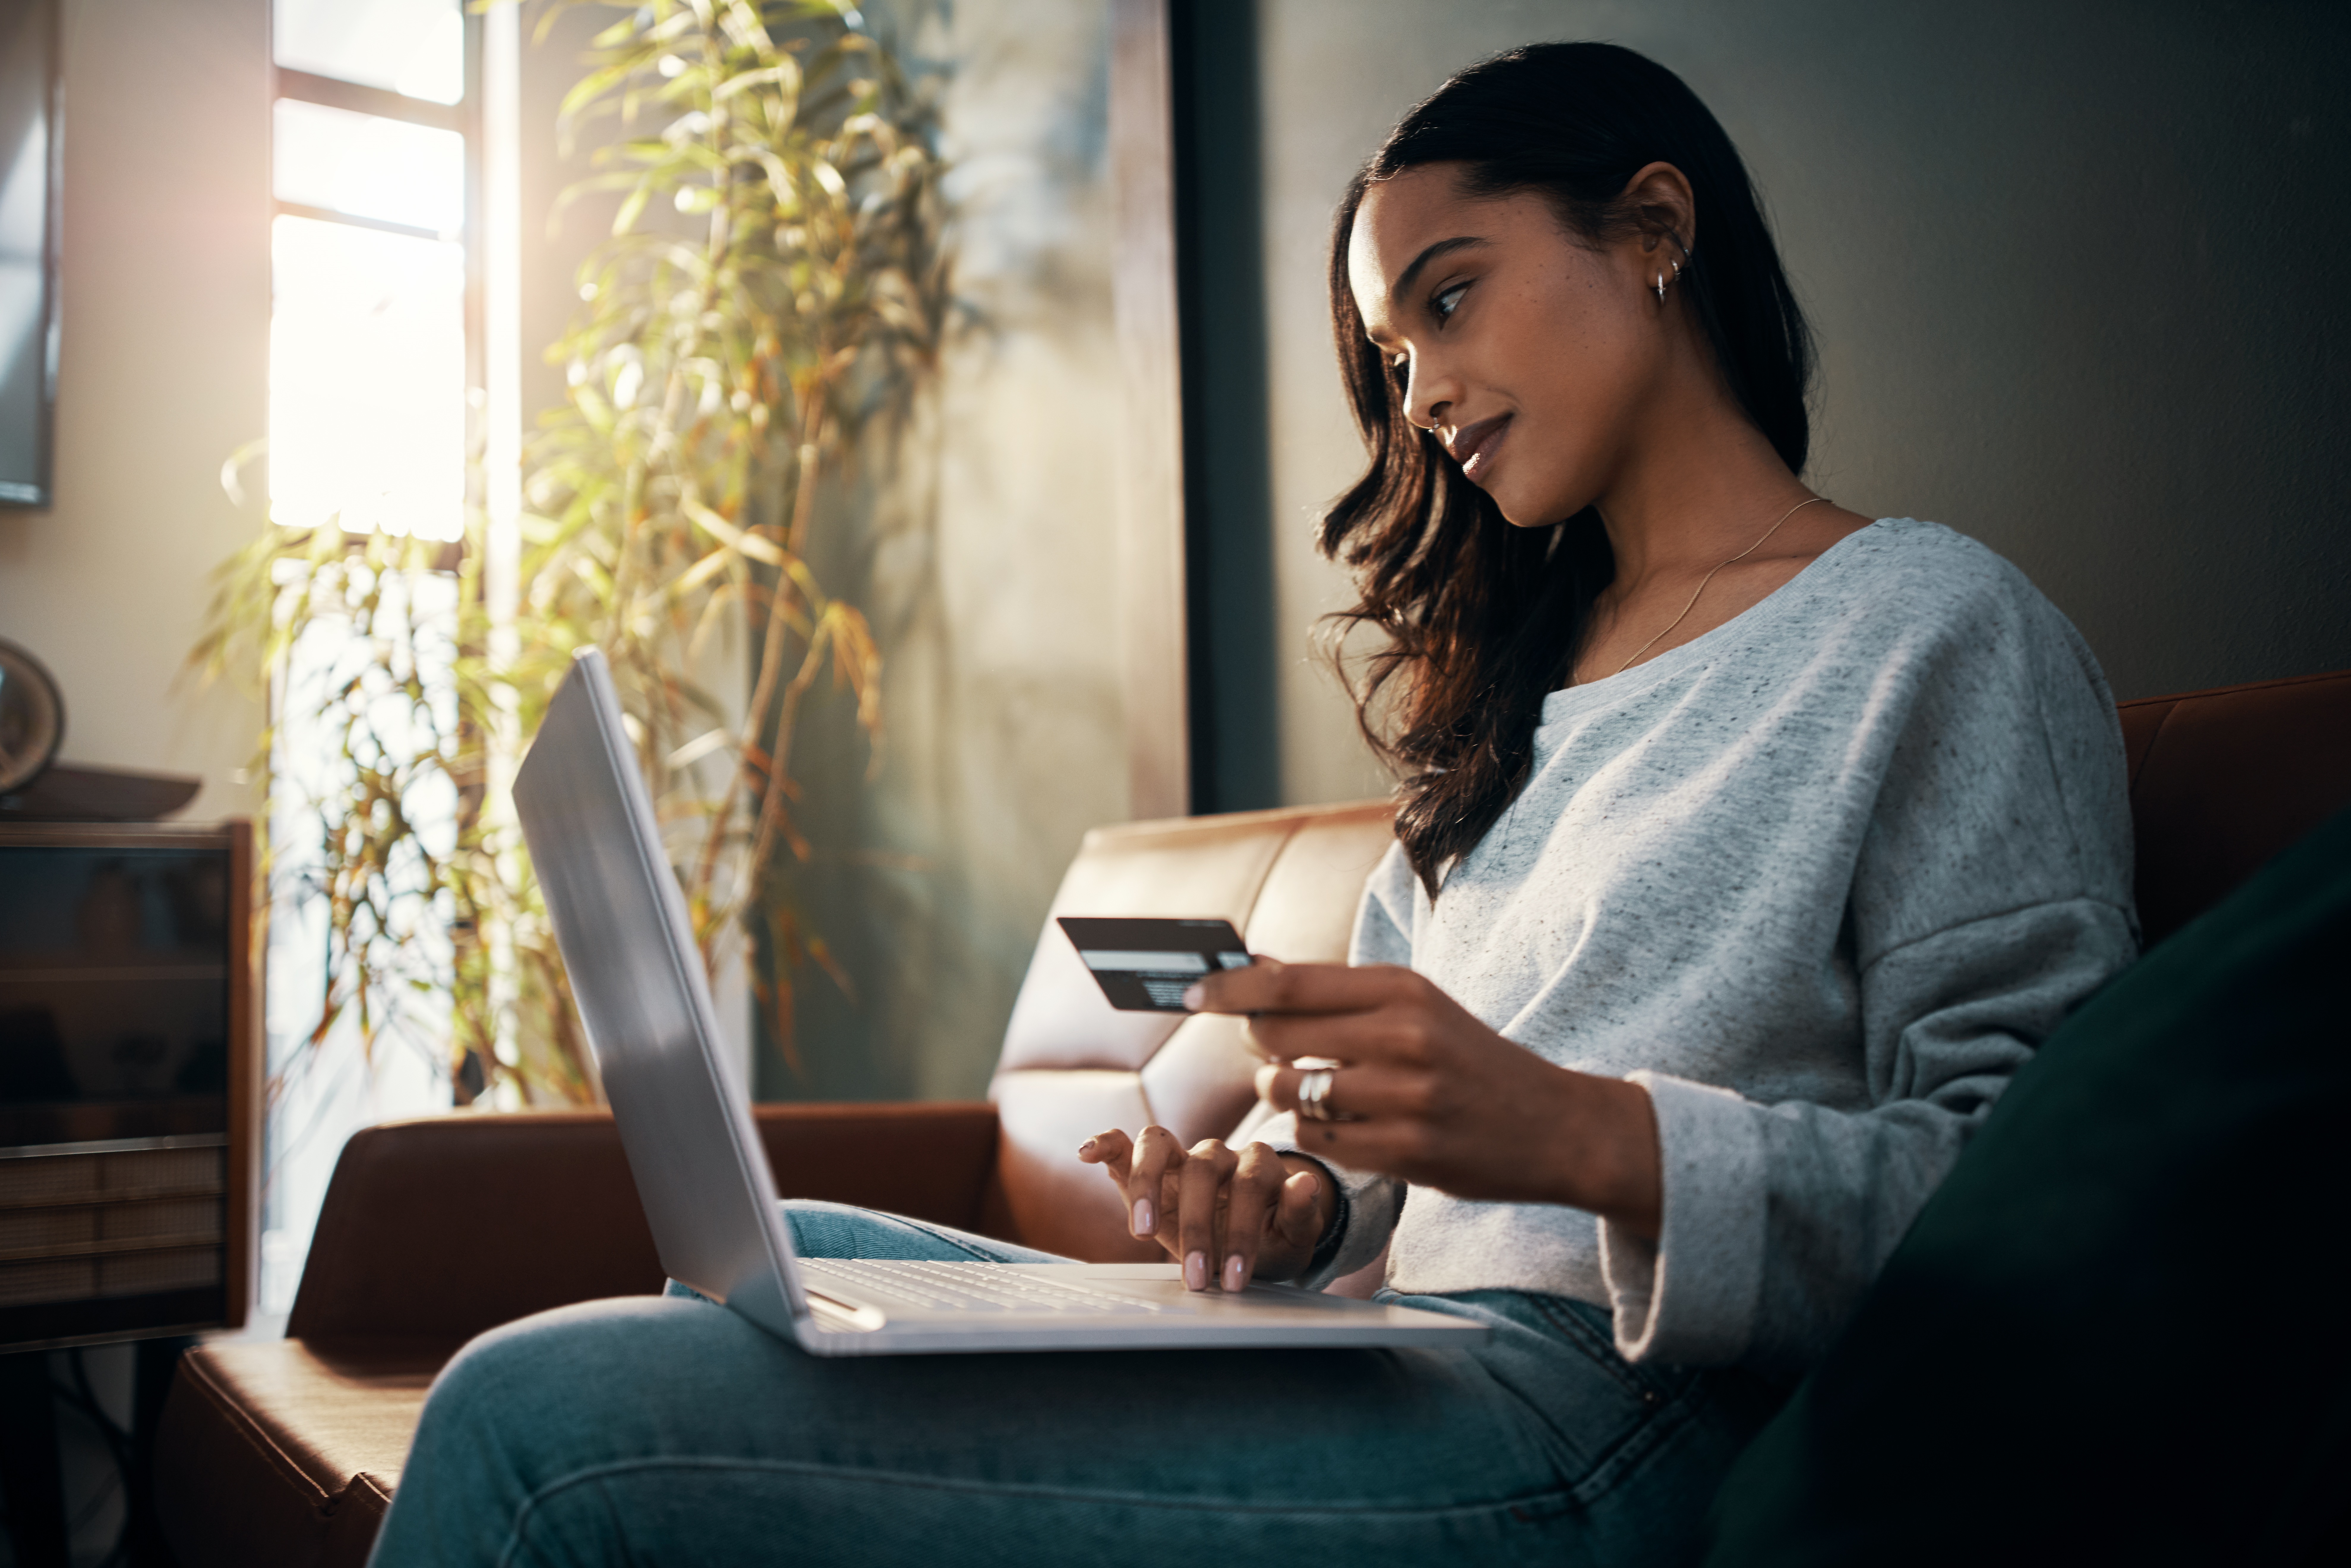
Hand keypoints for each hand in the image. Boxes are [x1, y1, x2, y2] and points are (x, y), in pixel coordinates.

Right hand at [1077, 1127, 1332, 1290]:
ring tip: (1141, 1233)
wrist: (1254, 1237)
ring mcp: (1182, 1157)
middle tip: (1195, 1276)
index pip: (1250, 1187)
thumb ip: (1301, 1212)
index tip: (1234, 1280)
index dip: (1241, 1233)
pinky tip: (1087, 1153)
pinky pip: (1126, 1144)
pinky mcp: (1151, 1166)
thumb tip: (1307, 1181)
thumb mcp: (1295, 1237)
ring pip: (1159, 1144)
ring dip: (1147, 1185)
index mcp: (1259, 1167)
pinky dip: (1106, 1143)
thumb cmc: (1272, 1237)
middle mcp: (1220, 1154)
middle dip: (1198, 1227)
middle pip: (1204, 1168)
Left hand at [1195, 960, 1663, 1239]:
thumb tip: (1254, 974)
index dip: (1229, 987)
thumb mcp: (1417, 1008)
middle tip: (1275, 1049)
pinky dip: (1316, 1136)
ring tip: (1319, 1090)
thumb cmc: (1472, 1062)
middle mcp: (1402, 1037)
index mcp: (1402, 990)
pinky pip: (1318, 1142)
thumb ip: (1340, 995)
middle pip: (1277, 1035)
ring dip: (1285, 1094)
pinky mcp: (1404, 1152)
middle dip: (1260, 1044)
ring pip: (1291, 1093)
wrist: (1557, 1126)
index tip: (1191, 991)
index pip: (1288, 981)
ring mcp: (1404, 1098)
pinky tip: (1346, 1127)